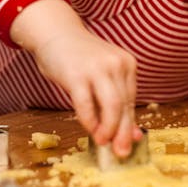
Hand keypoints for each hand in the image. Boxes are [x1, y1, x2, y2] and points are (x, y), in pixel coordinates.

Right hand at [32, 28, 142, 156]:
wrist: (55, 34)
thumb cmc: (79, 59)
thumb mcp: (102, 77)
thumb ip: (117, 102)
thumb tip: (132, 136)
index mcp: (127, 64)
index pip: (130, 101)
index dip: (129, 125)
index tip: (128, 144)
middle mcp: (116, 64)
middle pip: (124, 105)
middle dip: (122, 133)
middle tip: (120, 152)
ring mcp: (98, 68)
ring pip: (112, 106)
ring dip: (109, 129)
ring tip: (104, 142)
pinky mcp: (77, 74)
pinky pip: (87, 104)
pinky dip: (90, 120)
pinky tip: (89, 129)